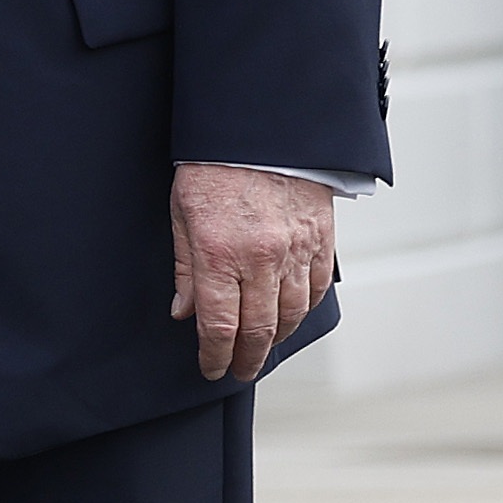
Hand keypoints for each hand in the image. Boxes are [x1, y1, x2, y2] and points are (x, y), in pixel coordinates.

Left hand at [171, 164, 338, 380]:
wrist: (262, 130)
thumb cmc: (214, 167)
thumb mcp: (181, 214)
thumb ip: (186, 267)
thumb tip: (184, 310)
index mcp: (220, 255)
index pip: (219, 326)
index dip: (214, 355)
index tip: (210, 368)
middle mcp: (261, 259)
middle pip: (258, 329)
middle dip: (246, 359)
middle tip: (238, 372)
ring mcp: (295, 251)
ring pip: (291, 314)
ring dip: (276, 339)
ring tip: (262, 351)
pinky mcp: (320, 240)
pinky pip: (315, 288)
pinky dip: (303, 310)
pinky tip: (290, 318)